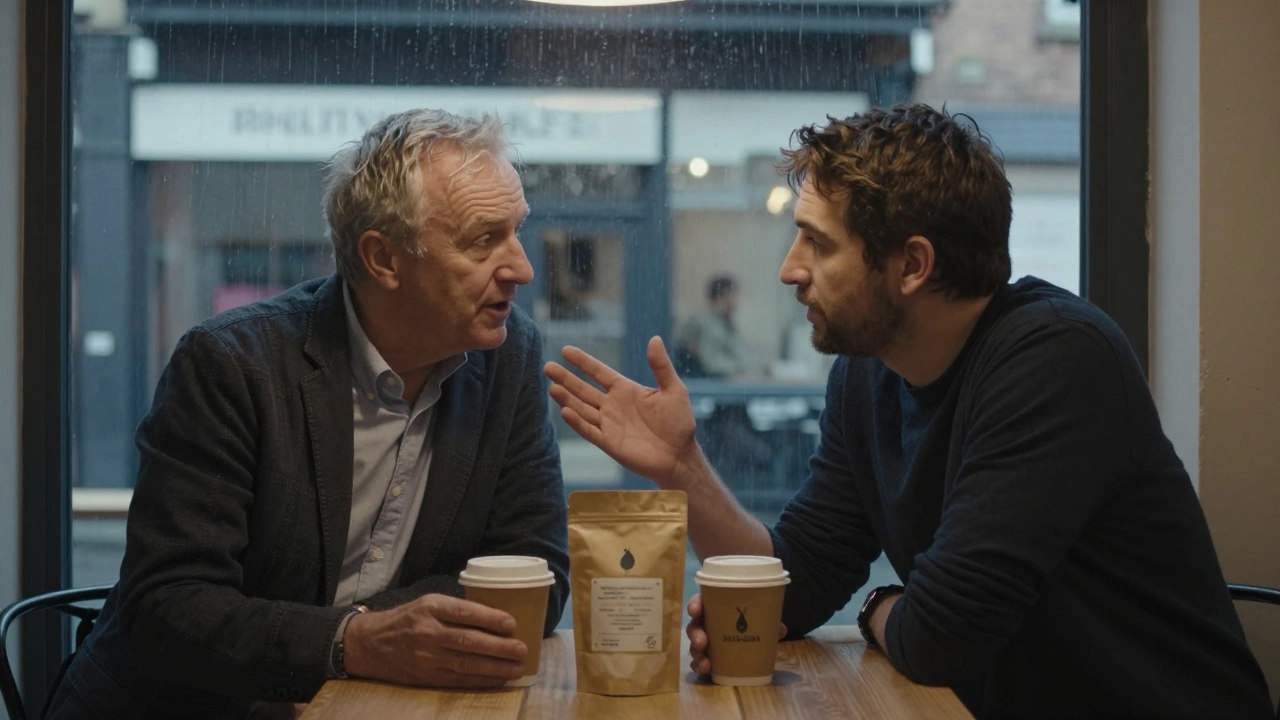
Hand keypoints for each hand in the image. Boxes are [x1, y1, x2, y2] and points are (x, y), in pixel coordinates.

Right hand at [342, 594, 526, 688]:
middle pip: (468, 641)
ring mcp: (426, 657)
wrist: (371, 644)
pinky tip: (498, 679)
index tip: (512, 623)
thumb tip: (495, 617)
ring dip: (495, 667)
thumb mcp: (428, 604)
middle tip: (522, 649)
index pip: (464, 612)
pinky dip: (480, 680)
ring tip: (516, 667)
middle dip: (499, 647)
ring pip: (466, 663)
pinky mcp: (426, 677)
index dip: (490, 618)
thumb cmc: (408, 619)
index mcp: (430, 607)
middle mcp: (428, 631)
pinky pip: (458, 680)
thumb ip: (455, 610)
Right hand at [545, 336, 700, 487]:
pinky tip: (566, 410)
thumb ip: (661, 366)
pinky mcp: (609, 443)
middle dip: (566, 378)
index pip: (599, 372)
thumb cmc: (679, 423)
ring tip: (552, 387)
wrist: (680, 456)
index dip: (583, 362)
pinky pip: (589, 430)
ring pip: (582, 408)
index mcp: (625, 390)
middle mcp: (613, 406)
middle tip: (548, 366)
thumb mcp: (673, 390)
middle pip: (584, 389)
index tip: (566, 350)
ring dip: (567, 398)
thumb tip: (654, 339)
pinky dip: (577, 421)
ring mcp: (609, 424)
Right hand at [686, 594, 785, 676]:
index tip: (694, 611)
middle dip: (696, 634)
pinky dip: (700, 666)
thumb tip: (780, 630)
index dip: (695, 605)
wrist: (750, 636)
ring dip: (697, 654)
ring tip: (705, 663)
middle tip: (702, 642)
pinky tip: (705, 670)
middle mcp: (706, 623)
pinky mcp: (706, 656)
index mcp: (714, 608)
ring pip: (694, 646)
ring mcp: (704, 641)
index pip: (700, 602)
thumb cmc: (751, 620)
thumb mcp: (760, 619)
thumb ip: (768, 622)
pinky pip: (698, 661)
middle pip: (694, 625)